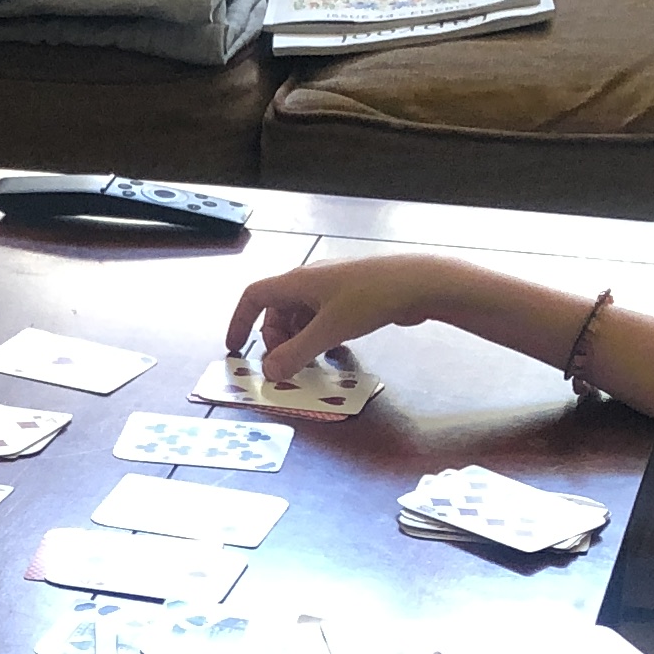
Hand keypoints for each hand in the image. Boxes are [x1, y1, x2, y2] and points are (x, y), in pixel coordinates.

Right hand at [225, 251, 464, 383]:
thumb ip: (296, 354)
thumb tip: (269, 373)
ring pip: (301, 316)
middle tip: (286, 364)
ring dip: (299, 341)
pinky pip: (322, 317)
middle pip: (277, 310)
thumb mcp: (329, 331)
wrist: (418, 282)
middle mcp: (310, 280)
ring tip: (311, 363)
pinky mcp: (350, 295)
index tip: (235, 348)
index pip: (254, 297)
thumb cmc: (370, 299)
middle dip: (275, 340)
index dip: (239, 322)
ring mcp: (331, 287)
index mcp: (297, 281)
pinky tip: (335, 353)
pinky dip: (319, 336)